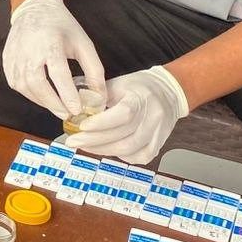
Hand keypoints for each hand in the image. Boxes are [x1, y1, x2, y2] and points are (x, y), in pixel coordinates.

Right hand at [2, 0, 105, 118]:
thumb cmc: (62, 26)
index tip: (76, 109)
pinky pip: (15, 83)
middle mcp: (29, 50)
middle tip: (66, 113)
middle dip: (53, 103)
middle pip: (37, 83)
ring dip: (41, 101)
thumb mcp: (84, 44)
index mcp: (50, 43)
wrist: (35, 9)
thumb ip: (94, 70)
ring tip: (56, 107)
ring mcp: (14, 55)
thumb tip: (99, 98)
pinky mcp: (6, 60)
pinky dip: (29, 94)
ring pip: (24, 86)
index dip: (67, 94)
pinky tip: (41, 96)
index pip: (58, 73)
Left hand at [69, 66, 189, 165]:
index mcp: (141, 98)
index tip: (81, 127)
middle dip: (94, 141)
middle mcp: (153, 117)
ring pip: (129, 150)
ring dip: (103, 150)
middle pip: (123, 136)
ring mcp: (158, 133)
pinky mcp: (159, 144)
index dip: (101, 123)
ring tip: (85, 146)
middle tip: (73, 141)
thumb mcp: (118, 83)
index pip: (123, 115)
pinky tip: (108, 150)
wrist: (169, 92)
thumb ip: (98, 97)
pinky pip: (139, 157)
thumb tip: (76, 109)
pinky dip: (121, 156)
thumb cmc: (139, 86)